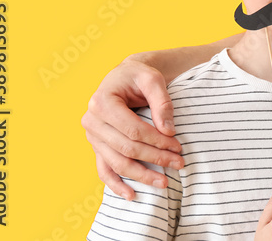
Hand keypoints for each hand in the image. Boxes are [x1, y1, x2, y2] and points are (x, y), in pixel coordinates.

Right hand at [81, 58, 182, 199]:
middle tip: (179, 164)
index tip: (178, 147)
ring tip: (163, 183)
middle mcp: (92, 121)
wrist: (124, 76)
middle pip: (126, 148)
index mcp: (102, 102)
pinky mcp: (96, 145)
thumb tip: (168, 131)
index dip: (157, 141)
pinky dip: (116, 184)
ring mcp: (92, 136)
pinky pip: (103, 169)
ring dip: (140, 175)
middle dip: (154, 158)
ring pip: (116, 162)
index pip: (133, 130)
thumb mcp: (153, 79)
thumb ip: (162, 102)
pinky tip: (131, 195)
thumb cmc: (139, 76)